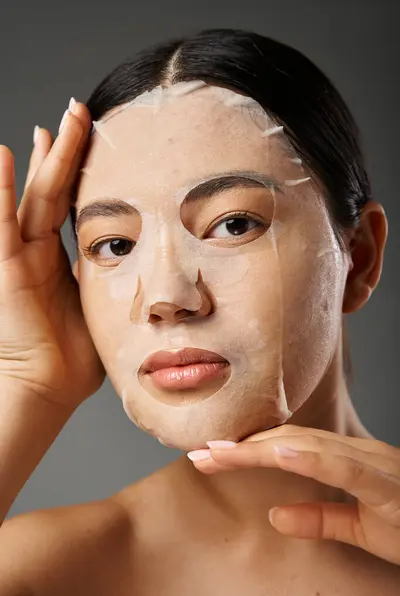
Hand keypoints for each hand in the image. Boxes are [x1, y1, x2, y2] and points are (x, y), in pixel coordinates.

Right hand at [0, 100, 104, 408]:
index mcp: (56, 259)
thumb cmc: (71, 358)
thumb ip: (106, 278)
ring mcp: (18, 257)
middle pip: (52, 190)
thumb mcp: (96, 306)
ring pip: (33, 197)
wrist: (45, 389)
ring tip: (55, 124)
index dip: (78, 172)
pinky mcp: (6, 269)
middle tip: (78, 112)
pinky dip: (1, 190)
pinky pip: (3, 223)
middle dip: (65, 152)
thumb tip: (130, 260)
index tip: (92, 141)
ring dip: (44, 160)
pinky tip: (2, 157)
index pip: (69, 203)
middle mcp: (34, 251)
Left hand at [188, 424, 399, 565]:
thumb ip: (320, 519)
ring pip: (307, 446)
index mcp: (351, 459)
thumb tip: (274, 517)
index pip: (290, 447)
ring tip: (221, 451)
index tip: (210, 454)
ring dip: (260, 447)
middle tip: (200, 451)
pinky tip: (276, 452)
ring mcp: (374, 463)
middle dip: (243, 446)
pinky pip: (344, 465)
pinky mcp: (387, 483)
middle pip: (290, 441)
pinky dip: (308, 457)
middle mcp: (359, 453)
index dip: (249, 448)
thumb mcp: (362, 528)